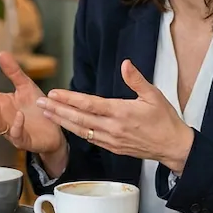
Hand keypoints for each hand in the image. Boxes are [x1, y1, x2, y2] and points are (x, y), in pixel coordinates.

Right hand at [0, 51, 65, 166]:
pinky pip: (16, 135)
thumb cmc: (37, 107)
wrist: (55, 127)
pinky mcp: (24, 140)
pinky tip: (19, 116)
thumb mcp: (26, 86)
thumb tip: (1, 53)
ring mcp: (11, 130)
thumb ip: (13, 72)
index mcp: (1, 103)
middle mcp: (3, 117)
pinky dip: (16, 126)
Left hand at [37, 59, 194, 174]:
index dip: (69, 99)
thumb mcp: (154, 95)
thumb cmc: (165, 120)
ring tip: (46, 113)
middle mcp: (112, 128)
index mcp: (121, 112)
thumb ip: (136, 80)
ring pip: (80, 130)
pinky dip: (74, 131)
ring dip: (61, 121)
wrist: (173, 147)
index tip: (53, 94)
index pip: (89, 104)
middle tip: (39, 103)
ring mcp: (111, 140)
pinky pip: (89, 139)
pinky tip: (65, 125)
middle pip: (78, 119)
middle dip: (57, 110)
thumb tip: (125, 64)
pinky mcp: (112, 148)